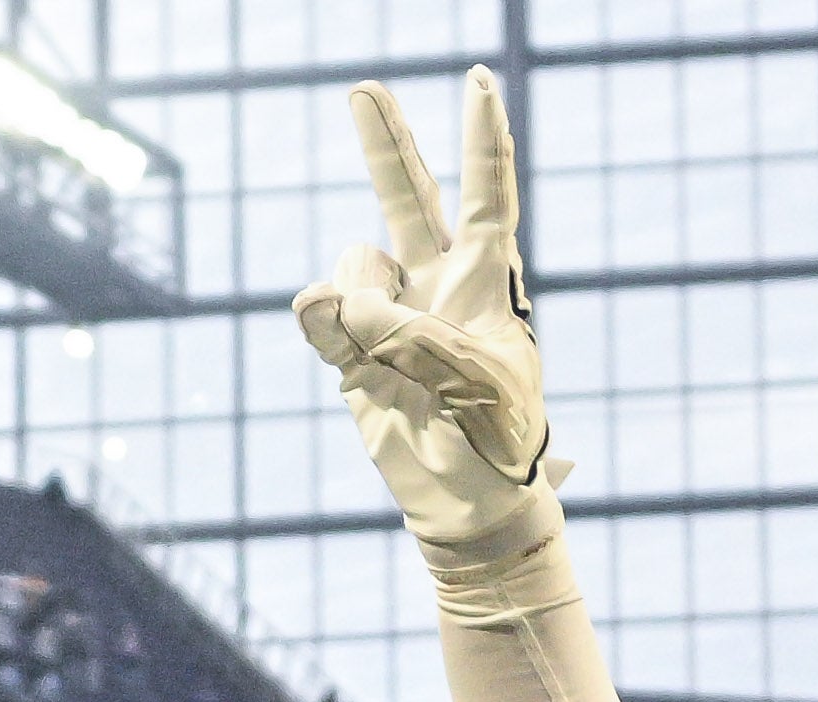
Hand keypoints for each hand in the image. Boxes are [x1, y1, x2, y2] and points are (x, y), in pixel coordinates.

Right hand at [291, 70, 566, 567]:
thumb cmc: (497, 442)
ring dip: (364, 304)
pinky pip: (320, 311)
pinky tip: (347, 350)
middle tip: (364, 89)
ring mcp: (390, 311)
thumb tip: (336, 305)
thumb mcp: (480, 388)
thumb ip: (415, 338)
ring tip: (394, 359)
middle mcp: (436, 283)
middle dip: (386, 142)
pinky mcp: (349, 345)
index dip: (482, 138)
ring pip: (354, 264)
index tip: (479, 81)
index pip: (485, 195)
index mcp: (486, 281)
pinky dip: (327, 326)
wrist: (468, 505)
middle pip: (409, 195)